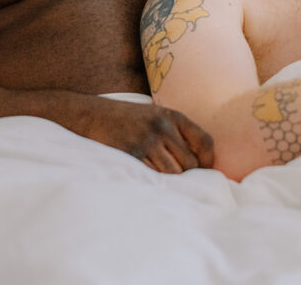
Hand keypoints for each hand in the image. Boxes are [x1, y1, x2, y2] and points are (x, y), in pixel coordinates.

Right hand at [89, 98, 213, 173]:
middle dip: (187, 176)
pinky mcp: (132, 154)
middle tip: (178, 183)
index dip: (208, 162)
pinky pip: (153, 177)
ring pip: (174, 174)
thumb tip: (199, 164)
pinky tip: (148, 182)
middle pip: (190, 163)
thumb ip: (176, 133)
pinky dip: (154, 184)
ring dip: (170, 184)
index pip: (205, 141)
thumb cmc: (126, 119)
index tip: (203, 172)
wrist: (92, 115)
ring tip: (163, 184)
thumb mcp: (155, 116)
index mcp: (172, 116)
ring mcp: (147, 140)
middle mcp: (163, 126)